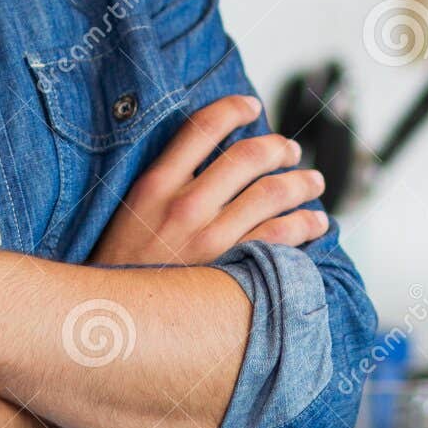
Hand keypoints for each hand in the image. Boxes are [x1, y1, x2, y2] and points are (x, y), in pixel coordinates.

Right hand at [91, 94, 327, 267]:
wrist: (113, 320)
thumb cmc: (121, 267)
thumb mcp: (129, 213)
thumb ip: (164, 185)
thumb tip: (206, 160)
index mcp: (155, 184)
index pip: (202, 127)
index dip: (233, 109)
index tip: (251, 106)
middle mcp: (184, 205)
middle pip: (247, 157)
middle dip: (278, 148)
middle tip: (291, 150)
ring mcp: (210, 238)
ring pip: (272, 193)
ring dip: (300, 182)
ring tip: (312, 182)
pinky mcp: (231, 269)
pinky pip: (281, 237)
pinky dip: (305, 224)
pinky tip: (314, 223)